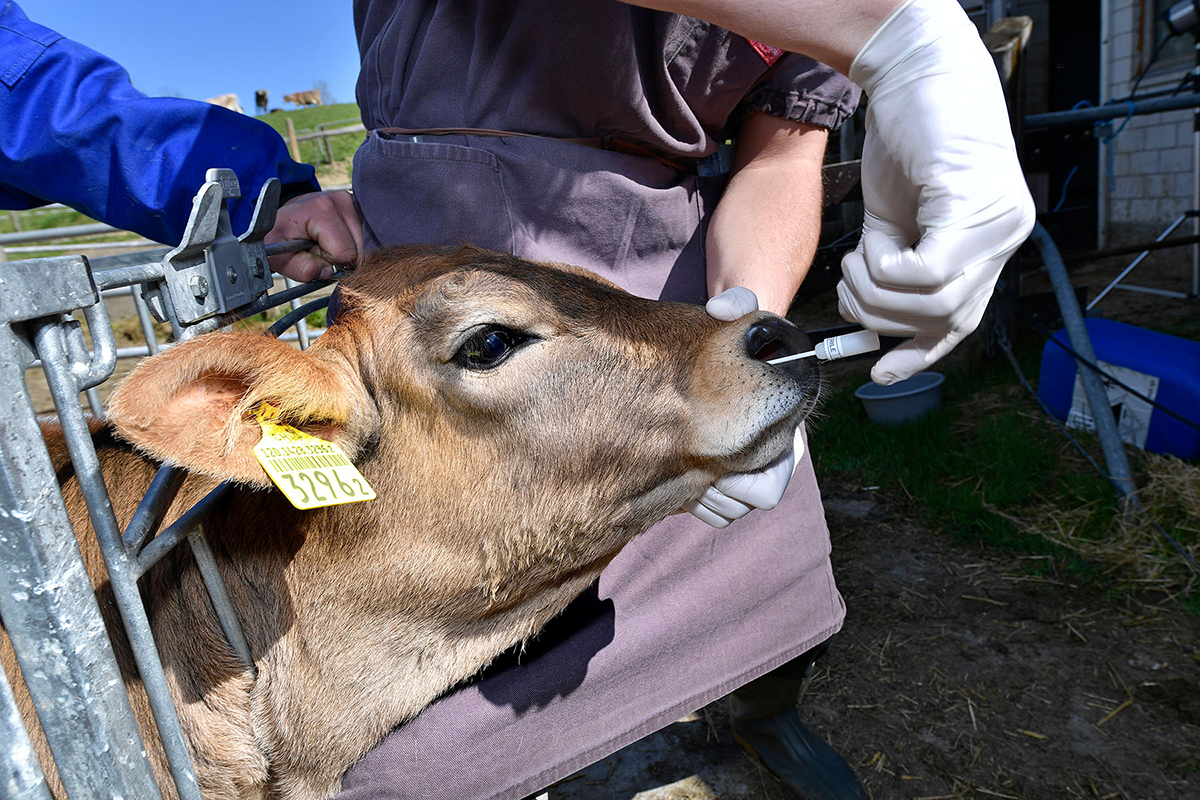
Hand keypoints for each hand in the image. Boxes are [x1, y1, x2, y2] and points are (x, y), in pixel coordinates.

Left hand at [265, 190, 362, 281]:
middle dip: (338, 256)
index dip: (328, 260)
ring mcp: (351, 201)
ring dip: (344, 250)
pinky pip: (363, 237)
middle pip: (357, 249)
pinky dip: (350, 243)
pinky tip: (333, 237)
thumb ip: (301, 269)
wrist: (282, 217)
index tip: (312, 250)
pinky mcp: (356, 205)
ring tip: (322, 240)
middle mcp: (341, 200)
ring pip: (362, 245)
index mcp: (322, 209)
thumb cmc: (278, 236)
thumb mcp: (279, 258)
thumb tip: (327, 272)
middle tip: (316, 246)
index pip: (344, 253)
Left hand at [683, 287, 801, 528]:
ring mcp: (740, 474)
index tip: (714, 463)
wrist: (717, 357)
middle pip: (740, 506)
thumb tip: (722, 308)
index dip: (739, 482)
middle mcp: (765, 462)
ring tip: (682, 465)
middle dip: (714, 491)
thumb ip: (735, 303)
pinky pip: (709, 513)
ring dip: (700, 495)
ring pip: (724, 512)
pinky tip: (678, 472)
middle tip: (691, 466)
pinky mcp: (715, 484)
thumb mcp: (737, 315)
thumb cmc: (735, 341)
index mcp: (781, 437)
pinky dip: (692, 502)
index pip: (767, 490)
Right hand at [837, 0, 1034, 384]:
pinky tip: (871, 242)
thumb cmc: (903, 137)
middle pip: (947, 320)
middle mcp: (1006, 237)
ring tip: (855, 259)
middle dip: (883, 317)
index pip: (963, 320)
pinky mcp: (978, 207)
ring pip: (935, 303)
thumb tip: (867, 321)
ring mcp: (999, 223)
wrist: (911, 70)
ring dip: (878, 292)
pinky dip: (886, 269)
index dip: (920, 354)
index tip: (881, 375)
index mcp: (988, 243)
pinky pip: (928, 273)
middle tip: (850, 284)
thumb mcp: (895, 219)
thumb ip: (894, 268)